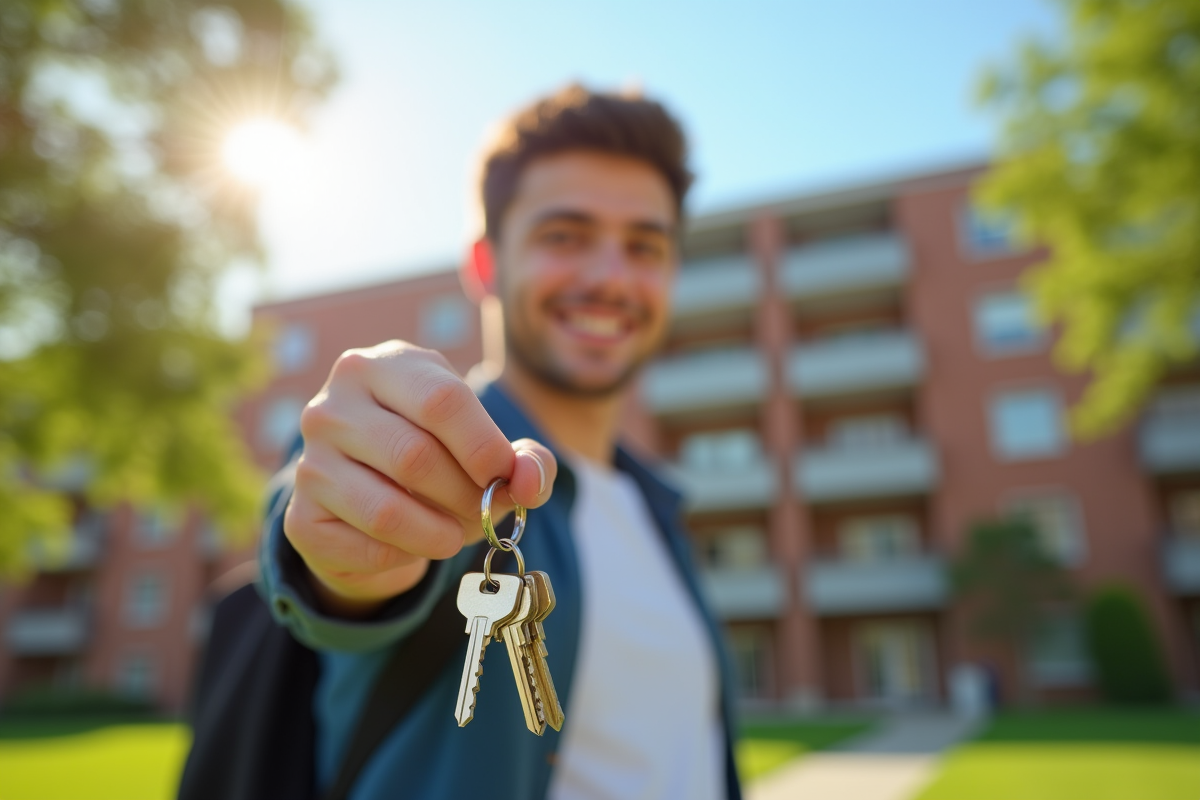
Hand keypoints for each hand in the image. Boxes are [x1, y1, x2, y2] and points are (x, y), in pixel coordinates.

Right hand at [283, 341, 556, 616]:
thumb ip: (525, 460)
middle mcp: (333, 406)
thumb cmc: (441, 457)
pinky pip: (367, 548)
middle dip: (466, 496)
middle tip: (485, 511)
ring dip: (439, 533)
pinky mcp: (301, 517)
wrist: (373, 497)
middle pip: (415, 457)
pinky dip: (407, 556)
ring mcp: (309, 461)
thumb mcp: (486, 445)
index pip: (441, 400)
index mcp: (382, 366)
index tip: (506, 477)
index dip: (483, 446)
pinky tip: (414, 542)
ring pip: (387, 510)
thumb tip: (530, 484)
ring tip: (455, 532)